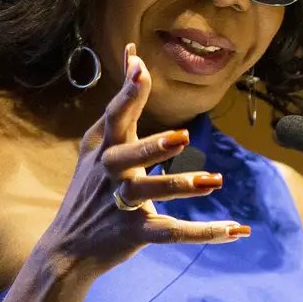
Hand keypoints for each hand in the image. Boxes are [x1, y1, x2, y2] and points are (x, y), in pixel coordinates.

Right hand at [35, 44, 248, 278]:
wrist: (67, 248)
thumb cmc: (90, 188)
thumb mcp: (98, 145)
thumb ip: (121, 104)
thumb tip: (135, 54)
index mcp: (104, 148)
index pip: (116, 116)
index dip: (129, 93)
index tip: (140, 66)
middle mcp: (110, 172)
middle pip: (130, 156)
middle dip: (153, 147)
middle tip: (181, 137)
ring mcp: (120, 203)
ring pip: (149, 192)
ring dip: (180, 185)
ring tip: (212, 181)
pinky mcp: (134, 232)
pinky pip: (172, 232)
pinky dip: (204, 232)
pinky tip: (236, 230)